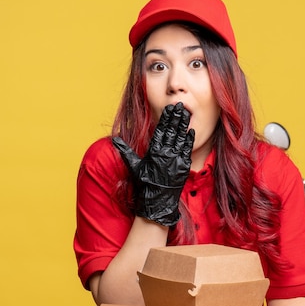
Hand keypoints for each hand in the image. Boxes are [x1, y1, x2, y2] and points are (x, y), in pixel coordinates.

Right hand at [112, 102, 194, 226]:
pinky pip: (187, 149)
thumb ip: (126, 151)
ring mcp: (175, 159)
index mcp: (153, 151)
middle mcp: (165, 153)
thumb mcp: (134, 166)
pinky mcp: (183, 165)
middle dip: (176, 117)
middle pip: (171, 131)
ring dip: (183, 124)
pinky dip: (189, 139)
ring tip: (186, 112)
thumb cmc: (144, 183)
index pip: (160, 130)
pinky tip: (190, 130)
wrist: (157, 200)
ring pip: (180, 137)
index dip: (165, 118)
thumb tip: (114, 140)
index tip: (169, 108)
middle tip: (179, 105)